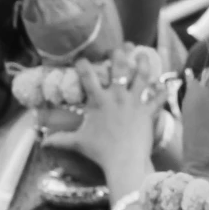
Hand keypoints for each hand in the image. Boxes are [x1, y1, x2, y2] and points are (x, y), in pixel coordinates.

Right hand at [42, 55, 161, 188]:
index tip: (81, 58)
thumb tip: (42, 143)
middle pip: (119, 66)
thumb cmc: (101, 153)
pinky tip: (166, 84)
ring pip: (142, 75)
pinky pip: (158, 98)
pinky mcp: (148, 112)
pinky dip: (163, 91)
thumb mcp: (79, 143)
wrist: (124, 163)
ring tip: (143, 54)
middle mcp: (117, 96)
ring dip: (143, 62)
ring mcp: (134, 102)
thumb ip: (61, 140)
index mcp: (99, 100)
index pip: (88, 75)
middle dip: (120, 53)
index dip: (83, 63)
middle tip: (122, 46)